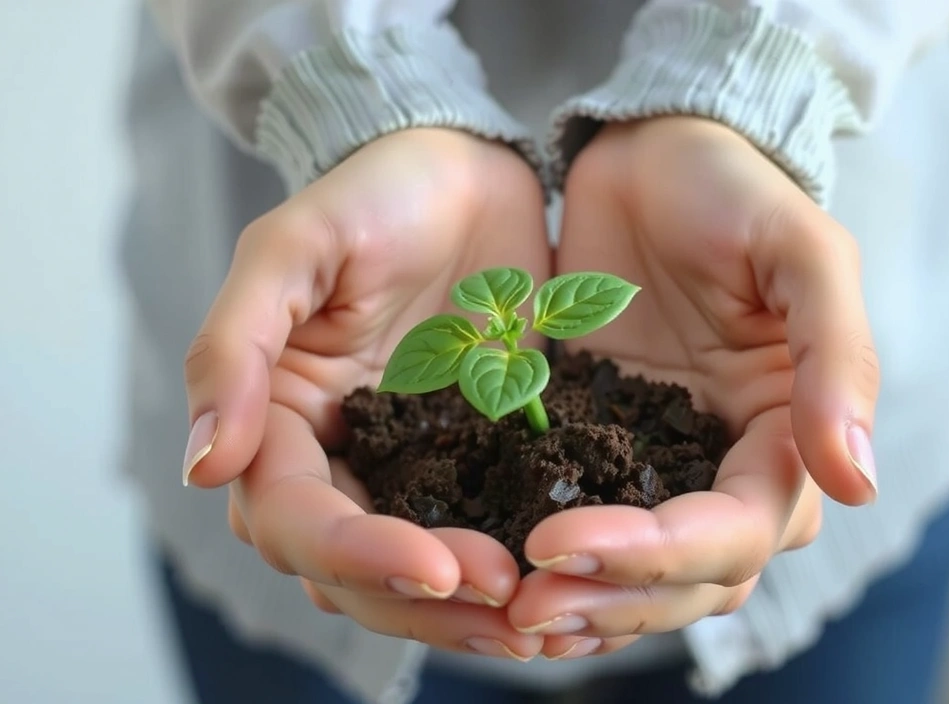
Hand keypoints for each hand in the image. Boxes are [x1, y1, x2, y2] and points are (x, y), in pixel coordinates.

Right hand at [181, 128, 549, 659]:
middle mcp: (337, 460)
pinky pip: (486, 533)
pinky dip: (517, 572)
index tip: (439, 566)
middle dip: (426, 600)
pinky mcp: (476, 458)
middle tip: (510, 599)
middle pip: (355, 572)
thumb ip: (235, 348)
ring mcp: (410, 466)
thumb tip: (204, 465)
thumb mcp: (295, 246)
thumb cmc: (371, 194)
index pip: (295, 518)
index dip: (359, 554)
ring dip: (471, 610)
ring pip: (417, 575)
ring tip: (544, 621)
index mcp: (279, 420)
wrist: (460, 169)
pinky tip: (567, 592)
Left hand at [508, 117, 879, 658]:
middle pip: (683, 577)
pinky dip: (543, 562)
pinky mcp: (585, 440)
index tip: (565, 541)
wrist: (652, 150)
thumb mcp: (801, 251)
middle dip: (609, 599)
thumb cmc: (734, 190)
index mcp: (780, 433)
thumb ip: (835, 359)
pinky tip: (490, 575)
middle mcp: (718, 463)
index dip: (661, 554)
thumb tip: (858, 480)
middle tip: (524, 604)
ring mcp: (648, 459)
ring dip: (575, 602)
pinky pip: (569, 519)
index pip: (736, 530)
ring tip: (504, 609)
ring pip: (628, 574)